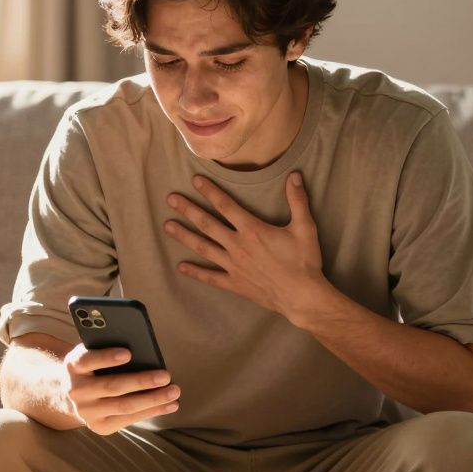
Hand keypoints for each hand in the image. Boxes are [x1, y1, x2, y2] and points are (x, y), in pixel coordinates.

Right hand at [61, 344, 180, 435]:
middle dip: (141, 381)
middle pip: (112, 386)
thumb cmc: (93, 366)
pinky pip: (129, 419)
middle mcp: (76, 391)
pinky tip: (170, 405)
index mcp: (73, 366)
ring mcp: (87, 412)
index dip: (106, 357)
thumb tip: (143, 349)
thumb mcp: (93, 353)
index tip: (128, 353)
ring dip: (153, 400)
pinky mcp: (99, 426)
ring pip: (124, 406)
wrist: (73, 395)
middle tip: (165, 376)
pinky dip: (152, 411)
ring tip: (174, 392)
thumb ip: (108, 348)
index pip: (87, 360)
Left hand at [164, 172, 326, 322]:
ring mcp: (233, 266)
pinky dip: (196, 272)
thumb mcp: (305, 227)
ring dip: (184, 236)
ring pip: (204, 247)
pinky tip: (181, 267)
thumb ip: (298, 200)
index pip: (226, 205)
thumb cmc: (304, 262)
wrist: (301, 296)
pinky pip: (211, 277)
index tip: (195, 180)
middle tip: (171, 199)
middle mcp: (238, 246)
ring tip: (167, 226)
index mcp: (252, 230)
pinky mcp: (234, 283)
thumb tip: (295, 175)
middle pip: (207, 224)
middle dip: (188, 210)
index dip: (210, 191)